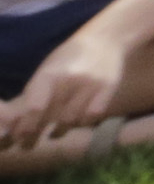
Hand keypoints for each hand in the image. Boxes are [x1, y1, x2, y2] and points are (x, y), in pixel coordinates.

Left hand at [0, 22, 125, 146]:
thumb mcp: (46, 71)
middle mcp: (71, 79)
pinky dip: (82, 122)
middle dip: (37, 134)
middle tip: (28, 145)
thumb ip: (33, 94)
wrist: (104, 39)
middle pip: (53, 117)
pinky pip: (92, 116)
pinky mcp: (109, 88)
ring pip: (73, 120)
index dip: (25, 127)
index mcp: (49, 74)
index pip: (35, 108)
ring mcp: (92, 84)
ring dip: (60, 131)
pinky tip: (77, 121)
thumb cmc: (68, 59)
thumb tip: (15, 123)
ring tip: (54, 133)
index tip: (18, 138)